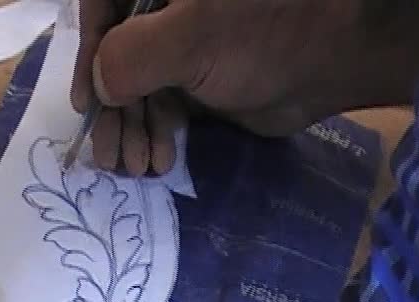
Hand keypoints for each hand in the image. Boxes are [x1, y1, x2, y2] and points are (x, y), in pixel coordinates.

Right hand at [72, 0, 418, 174]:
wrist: (331, 61)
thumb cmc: (264, 37)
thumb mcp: (192, 39)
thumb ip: (131, 57)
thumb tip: (98, 87)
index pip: (101, 8)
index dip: (88, 54)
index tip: (87, 102)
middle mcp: (160, 12)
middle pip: (114, 58)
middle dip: (112, 112)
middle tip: (110, 158)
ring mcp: (177, 46)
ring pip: (135, 88)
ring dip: (132, 131)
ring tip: (135, 168)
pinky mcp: (194, 79)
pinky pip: (160, 106)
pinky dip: (155, 134)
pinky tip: (158, 161)